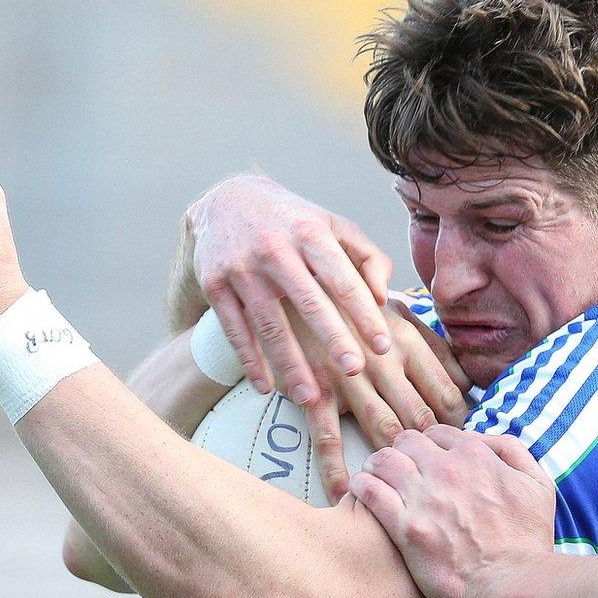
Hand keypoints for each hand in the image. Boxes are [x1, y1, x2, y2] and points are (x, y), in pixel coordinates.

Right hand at [188, 175, 394, 402]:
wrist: (227, 200)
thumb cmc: (295, 222)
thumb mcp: (334, 226)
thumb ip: (367, 257)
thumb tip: (383, 296)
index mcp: (310, 233)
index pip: (343, 279)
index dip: (364, 314)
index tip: (383, 346)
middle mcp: (274, 249)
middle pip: (308, 301)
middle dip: (333, 338)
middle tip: (355, 371)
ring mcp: (241, 268)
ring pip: (269, 323)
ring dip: (289, 364)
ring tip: (310, 398)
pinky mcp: (214, 284)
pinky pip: (234, 329)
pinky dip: (249, 360)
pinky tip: (266, 386)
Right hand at [296, 298, 471, 501]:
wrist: (292, 280)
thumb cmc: (351, 296)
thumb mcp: (400, 308)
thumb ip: (434, 342)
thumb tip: (468, 378)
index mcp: (408, 340)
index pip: (448, 394)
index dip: (460, 424)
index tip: (462, 441)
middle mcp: (383, 361)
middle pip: (421, 417)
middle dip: (435, 449)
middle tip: (442, 472)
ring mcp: (348, 378)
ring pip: (384, 429)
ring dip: (398, 459)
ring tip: (409, 487)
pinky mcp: (315, 388)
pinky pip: (328, 436)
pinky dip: (335, 469)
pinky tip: (344, 493)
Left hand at [351, 426, 556, 597]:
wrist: (513, 585)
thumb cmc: (527, 541)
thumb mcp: (538, 485)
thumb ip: (512, 453)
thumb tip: (485, 439)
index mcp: (476, 456)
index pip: (436, 433)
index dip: (428, 446)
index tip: (424, 461)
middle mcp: (447, 470)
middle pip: (405, 442)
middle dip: (400, 452)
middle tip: (396, 469)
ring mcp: (424, 498)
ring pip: (383, 461)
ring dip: (376, 466)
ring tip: (374, 477)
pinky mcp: (406, 528)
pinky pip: (370, 492)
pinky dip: (362, 486)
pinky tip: (361, 492)